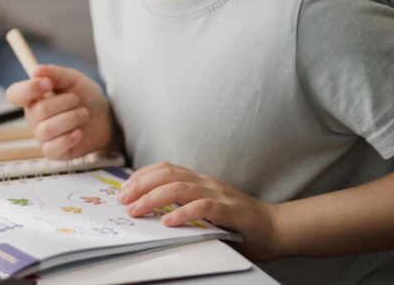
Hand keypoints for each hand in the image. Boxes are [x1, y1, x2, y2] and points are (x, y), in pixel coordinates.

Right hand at [6, 64, 117, 159]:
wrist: (105, 118)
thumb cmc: (86, 97)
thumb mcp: (73, 78)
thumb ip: (55, 73)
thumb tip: (35, 70)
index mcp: (34, 97)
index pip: (15, 94)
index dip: (28, 89)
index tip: (48, 83)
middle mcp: (34, 117)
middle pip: (38, 111)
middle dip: (65, 103)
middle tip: (78, 101)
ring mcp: (42, 135)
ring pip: (46, 130)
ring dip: (71, 119)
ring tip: (83, 114)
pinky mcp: (52, 151)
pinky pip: (51, 148)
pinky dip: (68, 138)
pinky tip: (79, 132)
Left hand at [119, 162, 278, 261]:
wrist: (274, 228)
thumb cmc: (236, 220)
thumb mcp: (204, 206)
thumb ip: (183, 203)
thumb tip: (148, 209)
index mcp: (198, 179)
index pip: (164, 168)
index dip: (142, 175)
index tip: (124, 189)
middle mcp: (205, 182)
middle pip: (167, 174)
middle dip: (141, 185)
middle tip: (123, 200)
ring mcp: (218, 193)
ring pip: (180, 188)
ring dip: (154, 198)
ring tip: (137, 210)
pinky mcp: (230, 210)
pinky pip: (203, 207)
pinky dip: (183, 213)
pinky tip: (169, 221)